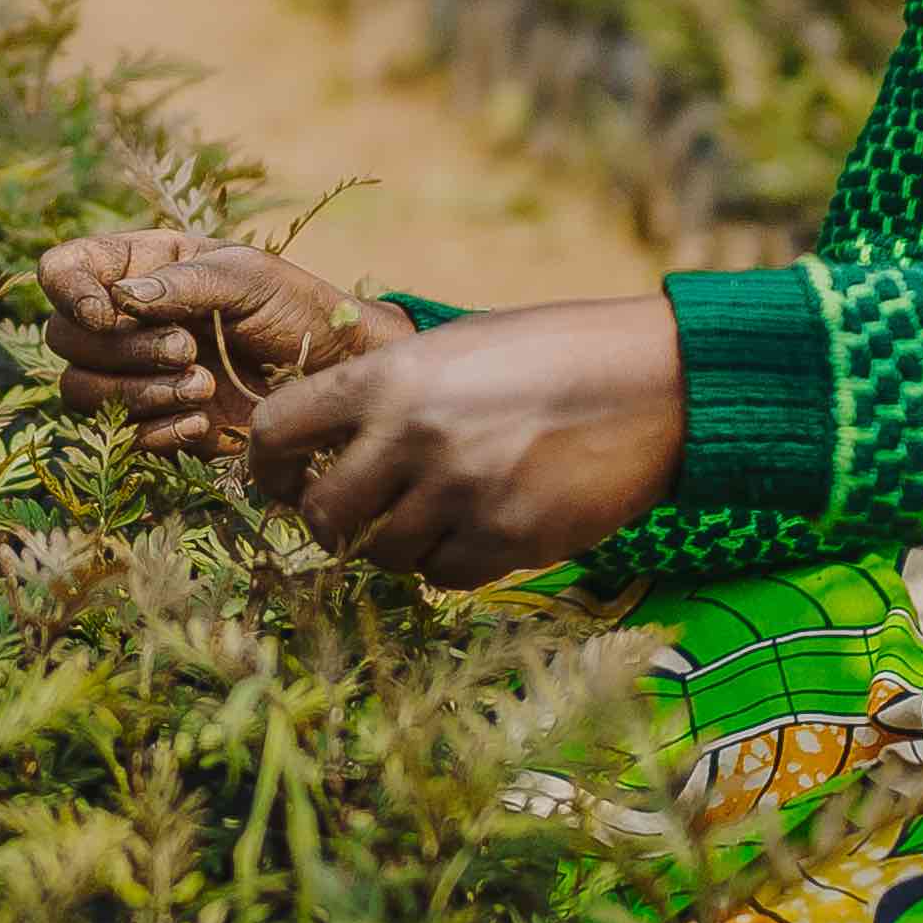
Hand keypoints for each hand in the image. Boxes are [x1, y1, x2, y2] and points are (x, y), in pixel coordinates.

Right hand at [37, 231, 409, 453]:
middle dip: (122, 350)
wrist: (334, 373)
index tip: (107, 313)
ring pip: (80, 391)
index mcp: (137, 267)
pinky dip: (157, 431)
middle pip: (65, 339)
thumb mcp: (247, 277)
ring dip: (137, 393)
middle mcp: (122, 321)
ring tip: (202, 387)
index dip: (69, 293)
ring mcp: (133, 374)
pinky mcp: (153, 423)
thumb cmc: (292, 306)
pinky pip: (120, 436)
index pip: (63, 270)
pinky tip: (203, 424)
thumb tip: (122, 298)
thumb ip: (184, 284)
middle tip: (186, 349)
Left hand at [241, 296, 686, 588]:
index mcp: (389, 377)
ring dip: (392, 544)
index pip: (276, 431)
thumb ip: (388, 391)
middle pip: (322, 513)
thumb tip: (325, 442)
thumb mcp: (454, 347)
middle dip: (328, 521)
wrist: (657, 382)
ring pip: (383, 555)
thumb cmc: (554, 352)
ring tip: (426, 515)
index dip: (265, 467)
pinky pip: (445, 575)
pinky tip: (474, 527)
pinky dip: (447, 562)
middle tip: (351, 514)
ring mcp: (461, 495)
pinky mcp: (508, 540)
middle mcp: (414, 437)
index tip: (278, 480)